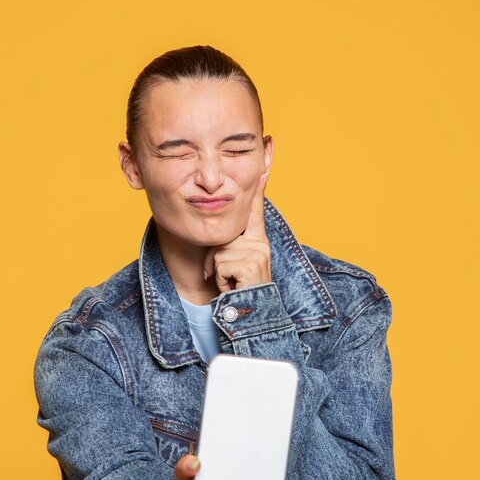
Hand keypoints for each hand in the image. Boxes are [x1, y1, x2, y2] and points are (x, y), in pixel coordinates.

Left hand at [203, 172, 270, 292]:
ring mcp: (256, 253)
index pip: (255, 211)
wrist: (253, 315)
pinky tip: (233, 288)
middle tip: (227, 279)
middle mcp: (260, 244)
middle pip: (222, 238)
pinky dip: (220, 281)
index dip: (258, 188)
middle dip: (215, 261)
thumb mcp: (234, 266)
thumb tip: (214, 249)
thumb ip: (228, 250)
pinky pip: (219, 266)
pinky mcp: (249, 264)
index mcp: (257, 241)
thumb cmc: (241, 292)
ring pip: (218, 253)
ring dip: (218, 274)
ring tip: (232, 284)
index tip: (264, 164)